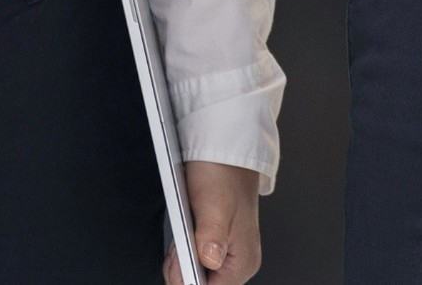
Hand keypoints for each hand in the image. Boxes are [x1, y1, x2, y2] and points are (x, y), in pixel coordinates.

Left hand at [170, 160, 262, 281]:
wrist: (225, 150)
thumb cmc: (224, 173)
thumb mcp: (215, 203)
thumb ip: (211, 235)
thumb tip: (209, 259)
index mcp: (243, 262)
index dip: (187, 280)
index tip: (177, 258)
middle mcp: (238, 262)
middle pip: (200, 284)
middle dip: (181, 269)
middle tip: (178, 243)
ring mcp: (227, 253)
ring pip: (194, 272)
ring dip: (180, 258)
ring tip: (182, 233)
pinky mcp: (215, 243)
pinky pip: (193, 258)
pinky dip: (182, 248)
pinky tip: (183, 231)